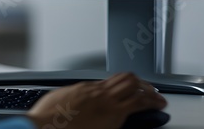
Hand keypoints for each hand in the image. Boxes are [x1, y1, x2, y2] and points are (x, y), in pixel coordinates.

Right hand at [26, 73, 166, 128]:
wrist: (45, 125)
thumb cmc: (48, 119)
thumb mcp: (60, 101)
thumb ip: (72, 98)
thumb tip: (73, 100)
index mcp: (85, 89)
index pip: (112, 81)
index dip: (126, 83)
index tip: (132, 88)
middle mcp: (98, 91)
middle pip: (126, 78)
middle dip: (142, 83)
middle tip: (151, 90)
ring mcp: (106, 101)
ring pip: (135, 86)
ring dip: (150, 90)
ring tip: (158, 97)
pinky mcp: (113, 114)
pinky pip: (138, 102)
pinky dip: (151, 102)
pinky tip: (158, 105)